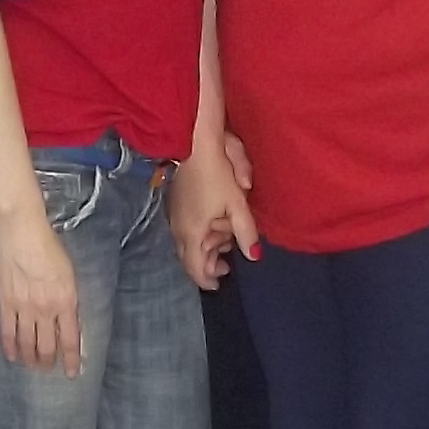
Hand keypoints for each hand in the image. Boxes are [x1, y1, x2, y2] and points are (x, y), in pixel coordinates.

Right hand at [0, 196, 83, 374]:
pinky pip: (7, 332)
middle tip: (48, 369)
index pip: (70, 340)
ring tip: (32, 366)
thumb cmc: (49, 246)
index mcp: (66, 301)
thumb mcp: (68, 274)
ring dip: (31, 359)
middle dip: (48, 362)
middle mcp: (46, 310)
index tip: (72, 373)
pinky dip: (10, 347)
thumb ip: (68, 298)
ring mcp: (23, 308)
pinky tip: (12, 356)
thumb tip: (68, 318)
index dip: (71, 359)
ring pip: (27, 344)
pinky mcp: (5, 303)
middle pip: (47, 346)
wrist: (22, 232)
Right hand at [172, 132, 259, 287]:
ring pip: (186, 244)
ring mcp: (174, 217)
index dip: (206, 280)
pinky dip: (198, 235)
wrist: (191, 144)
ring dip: (204, 249)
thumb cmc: (216, 173)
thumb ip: (245, 232)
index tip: (219, 284)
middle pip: (189, 258)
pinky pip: (185, 230)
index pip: (195, 269)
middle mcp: (178, 229)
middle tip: (226, 266)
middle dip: (207, 265)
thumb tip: (254, 256)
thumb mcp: (237, 203)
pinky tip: (212, 226)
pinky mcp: (175, 205)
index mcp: (192, 233)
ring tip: (224, 246)